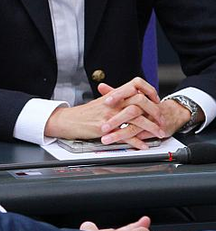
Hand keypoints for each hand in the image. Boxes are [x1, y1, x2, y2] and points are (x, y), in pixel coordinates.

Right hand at [45, 78, 164, 146]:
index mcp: (113, 95)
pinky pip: (125, 134)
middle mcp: (112, 103)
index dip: (148, 91)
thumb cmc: (84, 113)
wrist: (68, 121)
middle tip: (162, 119)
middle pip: (140, 102)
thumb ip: (115, 99)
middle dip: (155, 111)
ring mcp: (109, 115)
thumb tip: (130, 99)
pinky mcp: (105, 128)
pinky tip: (143, 145)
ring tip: (159, 134)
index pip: (135, 86)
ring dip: (150, 127)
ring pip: (136, 119)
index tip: (156, 99)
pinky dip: (137, 141)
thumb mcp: (100, 102)